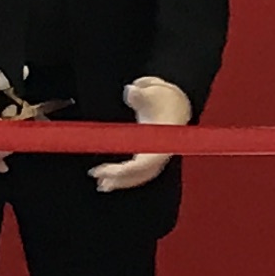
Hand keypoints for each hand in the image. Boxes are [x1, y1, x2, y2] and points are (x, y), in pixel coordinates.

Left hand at [93, 76, 186, 193]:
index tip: (108, 171)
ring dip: (121, 181)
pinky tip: (109, 180)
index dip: (127, 170)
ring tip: (102, 184)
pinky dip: (124, 177)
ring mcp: (157, 156)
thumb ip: (141, 94)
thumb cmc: (166, 99)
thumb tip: (131, 91)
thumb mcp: (152, 91)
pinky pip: (138, 172)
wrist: (177, 102)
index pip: (145, 163)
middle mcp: (161, 152)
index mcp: (164, 141)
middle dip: (119, 177)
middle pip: (141, 173)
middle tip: (97, 174)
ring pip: (140, 176)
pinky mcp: (150, 156)